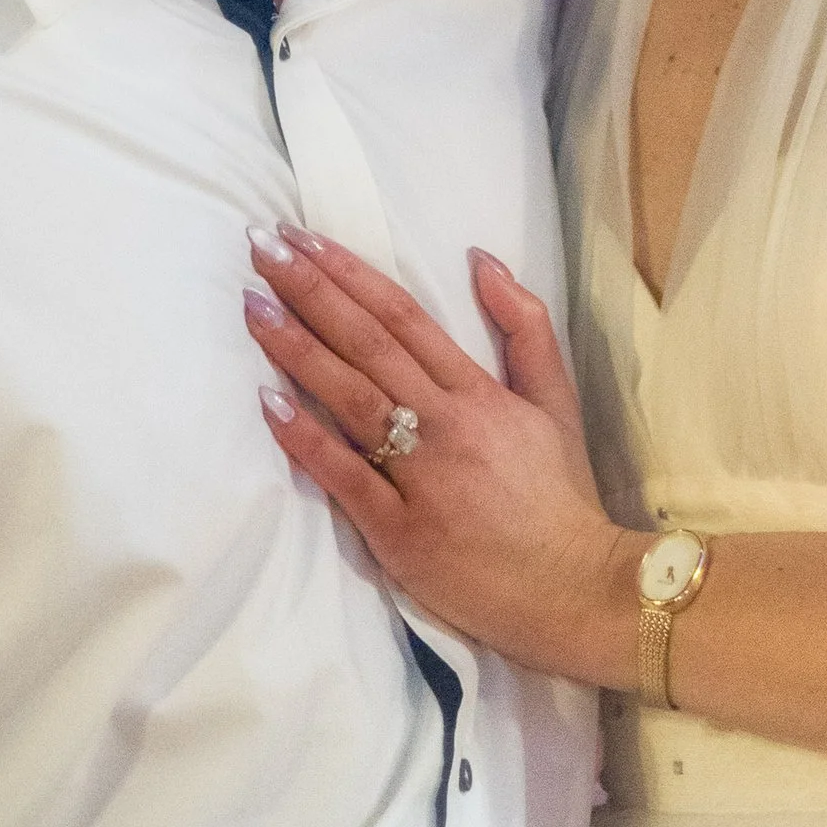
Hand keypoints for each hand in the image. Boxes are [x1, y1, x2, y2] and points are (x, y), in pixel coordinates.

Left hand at [244, 227, 631, 681]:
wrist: (573, 587)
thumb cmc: (559, 496)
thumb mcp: (556, 401)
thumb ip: (524, 327)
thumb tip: (481, 259)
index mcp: (478, 391)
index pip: (403, 317)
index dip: (350, 274)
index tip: (304, 238)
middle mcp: (445, 423)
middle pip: (367, 344)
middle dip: (310, 291)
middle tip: (261, 247)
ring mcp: (418, 477)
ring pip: (350, 397)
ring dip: (297, 348)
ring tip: (253, 305)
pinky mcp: (397, 531)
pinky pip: (344, 477)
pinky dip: (305, 438)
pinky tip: (267, 402)